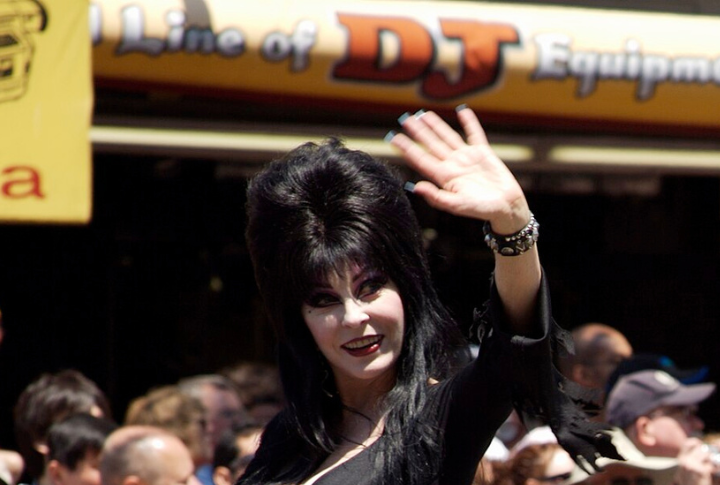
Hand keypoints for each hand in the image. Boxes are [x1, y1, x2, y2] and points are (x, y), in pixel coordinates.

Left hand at [388, 107, 529, 233]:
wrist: (506, 208)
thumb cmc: (481, 210)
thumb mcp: (457, 206)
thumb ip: (436, 197)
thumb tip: (415, 186)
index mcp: (444, 177)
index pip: (421, 159)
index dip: (407, 148)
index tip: (394, 138)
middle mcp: (453, 165)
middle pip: (431, 144)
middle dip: (418, 132)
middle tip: (405, 118)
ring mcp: (467, 158)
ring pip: (448, 137)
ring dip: (437, 126)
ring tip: (424, 114)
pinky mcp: (483, 153)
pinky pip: (475, 134)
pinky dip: (469, 122)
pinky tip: (462, 111)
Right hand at [675, 439, 714, 484]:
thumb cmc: (691, 481)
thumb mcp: (687, 468)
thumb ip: (692, 458)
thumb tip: (706, 450)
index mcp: (681, 458)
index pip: (687, 443)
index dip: (696, 442)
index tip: (701, 445)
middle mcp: (684, 460)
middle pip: (700, 448)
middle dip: (708, 453)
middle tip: (711, 459)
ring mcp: (691, 465)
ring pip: (707, 455)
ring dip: (711, 461)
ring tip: (710, 468)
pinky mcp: (700, 471)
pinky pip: (711, 465)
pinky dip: (713, 469)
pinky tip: (710, 473)